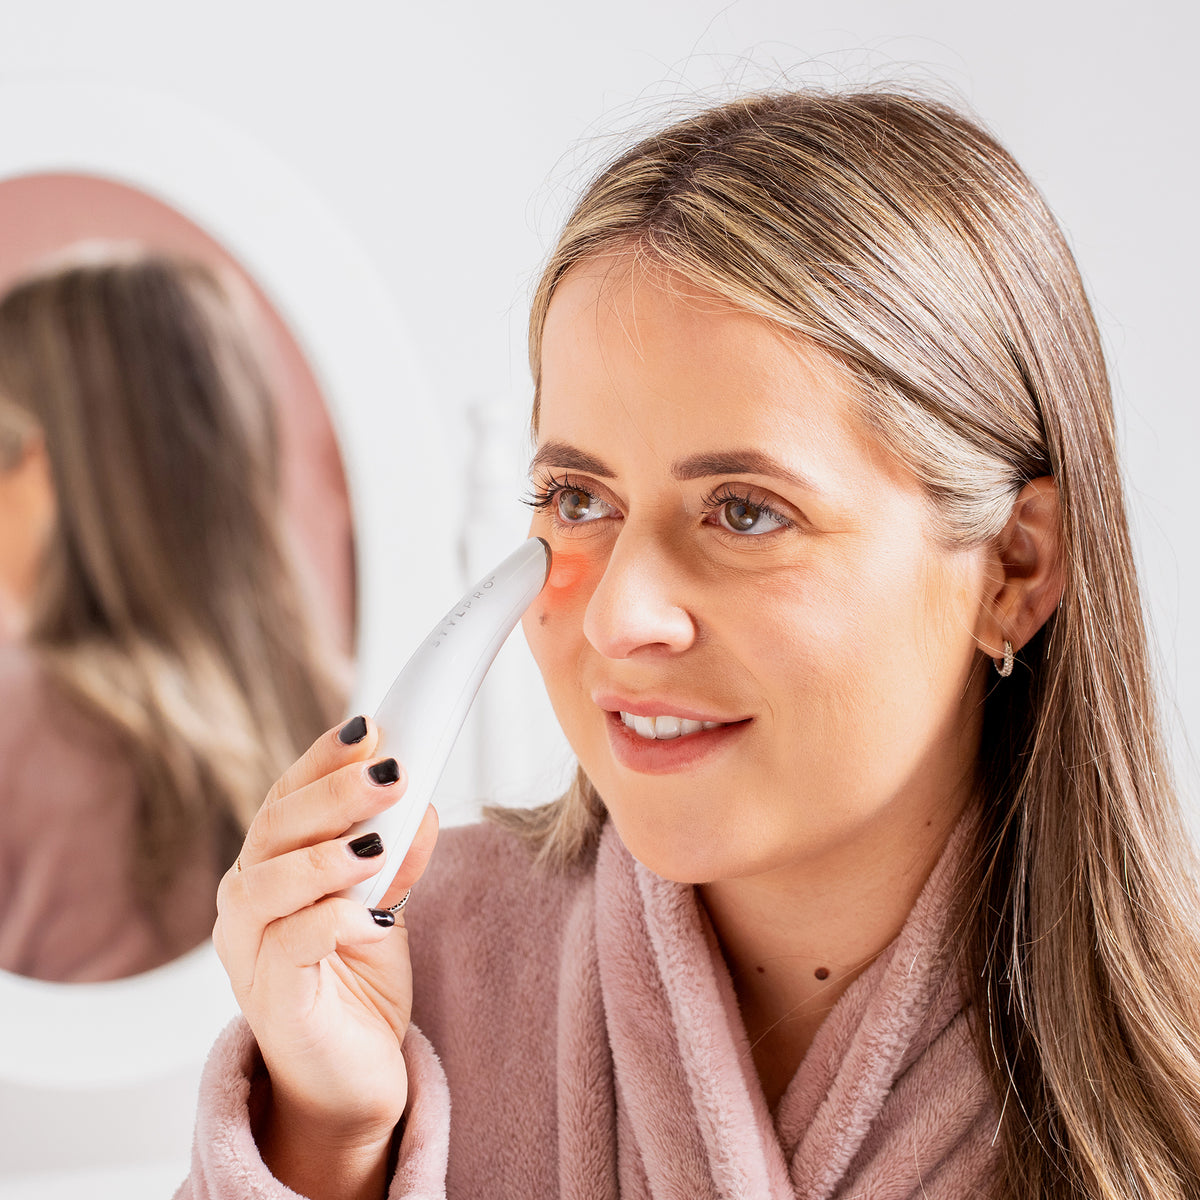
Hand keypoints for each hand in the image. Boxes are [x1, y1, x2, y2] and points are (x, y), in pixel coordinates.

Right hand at [214, 716, 437, 1197]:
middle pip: (275, 826)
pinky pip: (291, 945)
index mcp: (270, 865)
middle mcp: (247, 900)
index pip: (288, 794)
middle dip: (335, 792)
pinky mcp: (271, 999)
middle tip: (392, 771)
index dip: (324, 757)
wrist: (348, 1081)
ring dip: (327, 854)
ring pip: (268, 881)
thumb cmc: (358, 981)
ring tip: (376, 844)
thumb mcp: (386, 903)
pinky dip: (334, 921)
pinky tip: (374, 916)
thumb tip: (423, 801)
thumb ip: (397, 855)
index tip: (370, 726)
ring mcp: (249, 951)